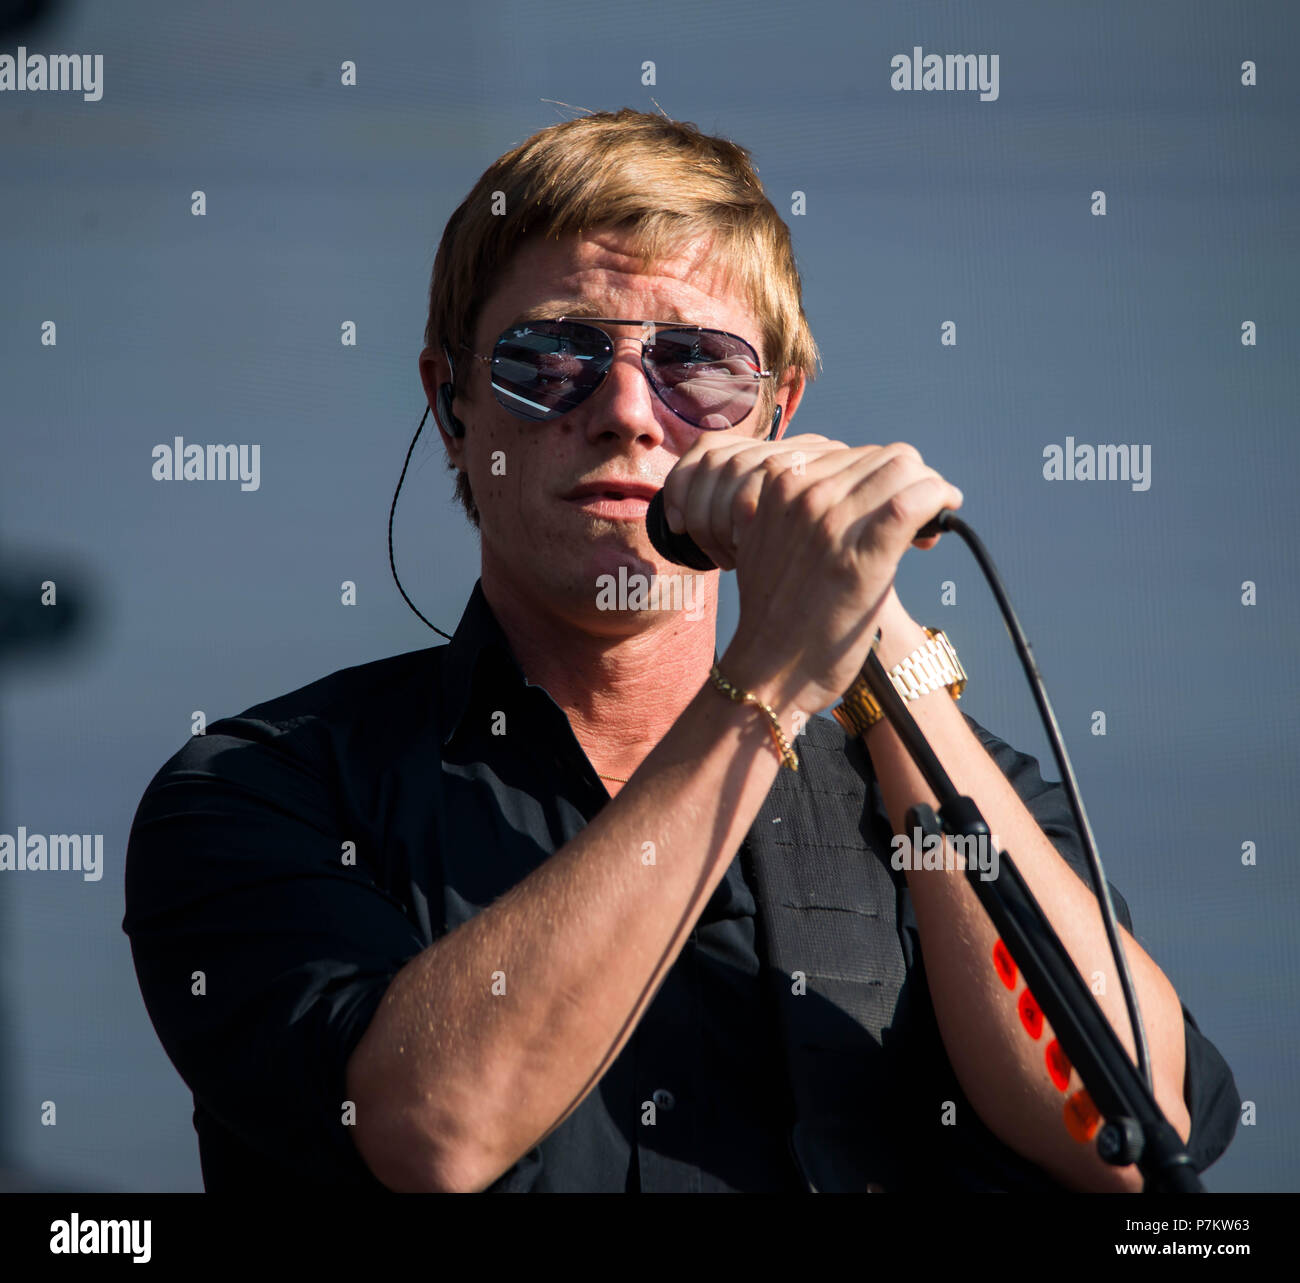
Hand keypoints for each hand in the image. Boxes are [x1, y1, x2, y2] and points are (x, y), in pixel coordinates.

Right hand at [661, 432, 961, 716]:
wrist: (769, 672)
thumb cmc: (777, 616)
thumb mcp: (771, 542)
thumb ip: (802, 509)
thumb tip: (861, 493)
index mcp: (778, 484)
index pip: (855, 454)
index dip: (884, 478)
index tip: (893, 507)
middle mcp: (803, 494)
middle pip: (886, 457)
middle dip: (911, 481)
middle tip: (919, 519)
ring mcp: (830, 523)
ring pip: (905, 470)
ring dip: (929, 489)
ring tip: (929, 522)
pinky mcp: (861, 556)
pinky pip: (913, 503)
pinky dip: (938, 498)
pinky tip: (944, 509)